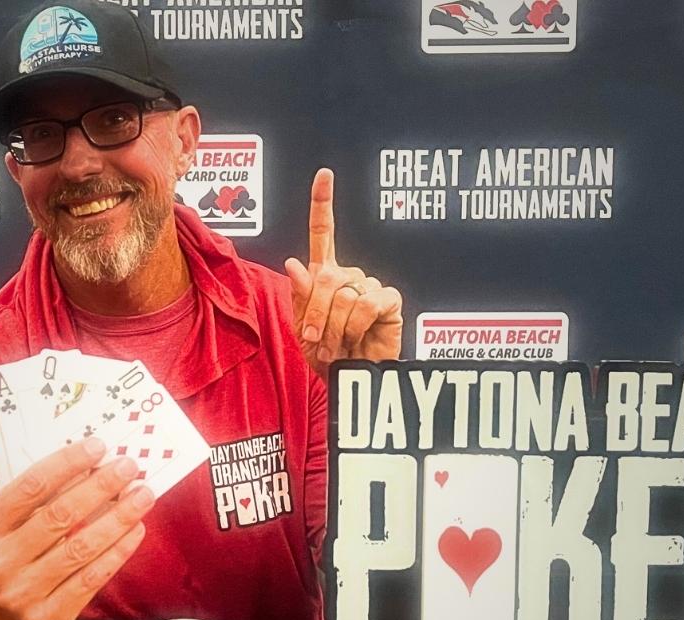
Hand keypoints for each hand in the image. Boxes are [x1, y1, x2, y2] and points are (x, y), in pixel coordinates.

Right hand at [0, 439, 153, 619]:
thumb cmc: (4, 562)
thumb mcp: (0, 530)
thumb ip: (33, 504)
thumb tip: (89, 467)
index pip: (28, 488)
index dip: (66, 464)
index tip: (97, 447)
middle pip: (59, 516)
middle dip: (99, 487)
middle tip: (128, 467)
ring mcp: (23, 594)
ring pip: (81, 548)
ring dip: (118, 517)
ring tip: (142, 496)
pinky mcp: (49, 618)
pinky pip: (91, 578)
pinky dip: (118, 551)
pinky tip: (135, 530)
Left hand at [284, 168, 403, 373]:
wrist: (350, 380)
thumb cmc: (326, 354)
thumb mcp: (302, 328)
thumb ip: (300, 297)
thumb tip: (294, 263)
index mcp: (325, 275)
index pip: (323, 233)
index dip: (323, 203)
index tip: (324, 175)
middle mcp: (349, 275)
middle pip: (326, 277)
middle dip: (315, 314)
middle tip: (316, 341)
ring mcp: (370, 286)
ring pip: (345, 295)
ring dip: (336, 327)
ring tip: (339, 346)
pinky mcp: (389, 300)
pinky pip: (367, 304)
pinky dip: (356, 326)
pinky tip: (359, 338)